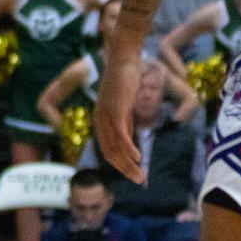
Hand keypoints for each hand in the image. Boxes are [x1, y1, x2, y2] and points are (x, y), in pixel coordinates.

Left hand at [93, 58, 144, 182]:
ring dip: (129, 165)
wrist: (123, 59)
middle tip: (138, 180)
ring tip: (140, 176)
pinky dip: (129, 149)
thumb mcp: (123, 105)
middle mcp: (100, 120)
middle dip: (124, 169)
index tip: (130, 172)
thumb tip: (129, 136)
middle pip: (110, 152)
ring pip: (116, 148)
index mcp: (101, 119)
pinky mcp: (116, 110)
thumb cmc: (125, 78)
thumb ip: (124, 121)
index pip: (107, 148)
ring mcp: (107, 116)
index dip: (118, 163)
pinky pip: (122, 135)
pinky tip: (138, 158)